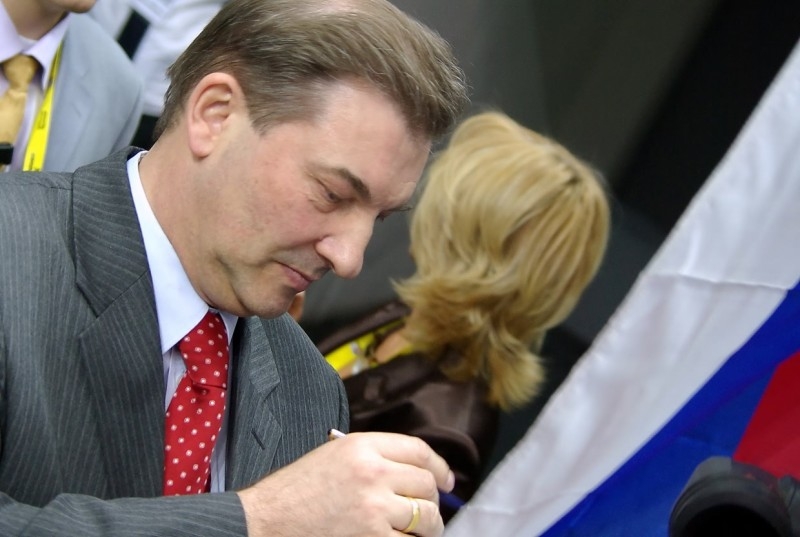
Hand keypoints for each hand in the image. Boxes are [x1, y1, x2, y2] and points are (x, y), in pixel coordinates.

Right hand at [237, 431, 454, 535]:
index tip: (447, 480)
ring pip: (427, 517)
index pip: (419, 450)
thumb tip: (413, 471)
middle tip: (428, 512)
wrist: (267, 520)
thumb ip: (373, 456)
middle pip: (427, 484)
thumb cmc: (297, 490)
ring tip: (419, 531)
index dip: (440, 467)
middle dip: (432, 500)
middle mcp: (374, 473)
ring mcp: (375, 509)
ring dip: (429, 527)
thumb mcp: (334, 455)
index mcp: (363, 446)